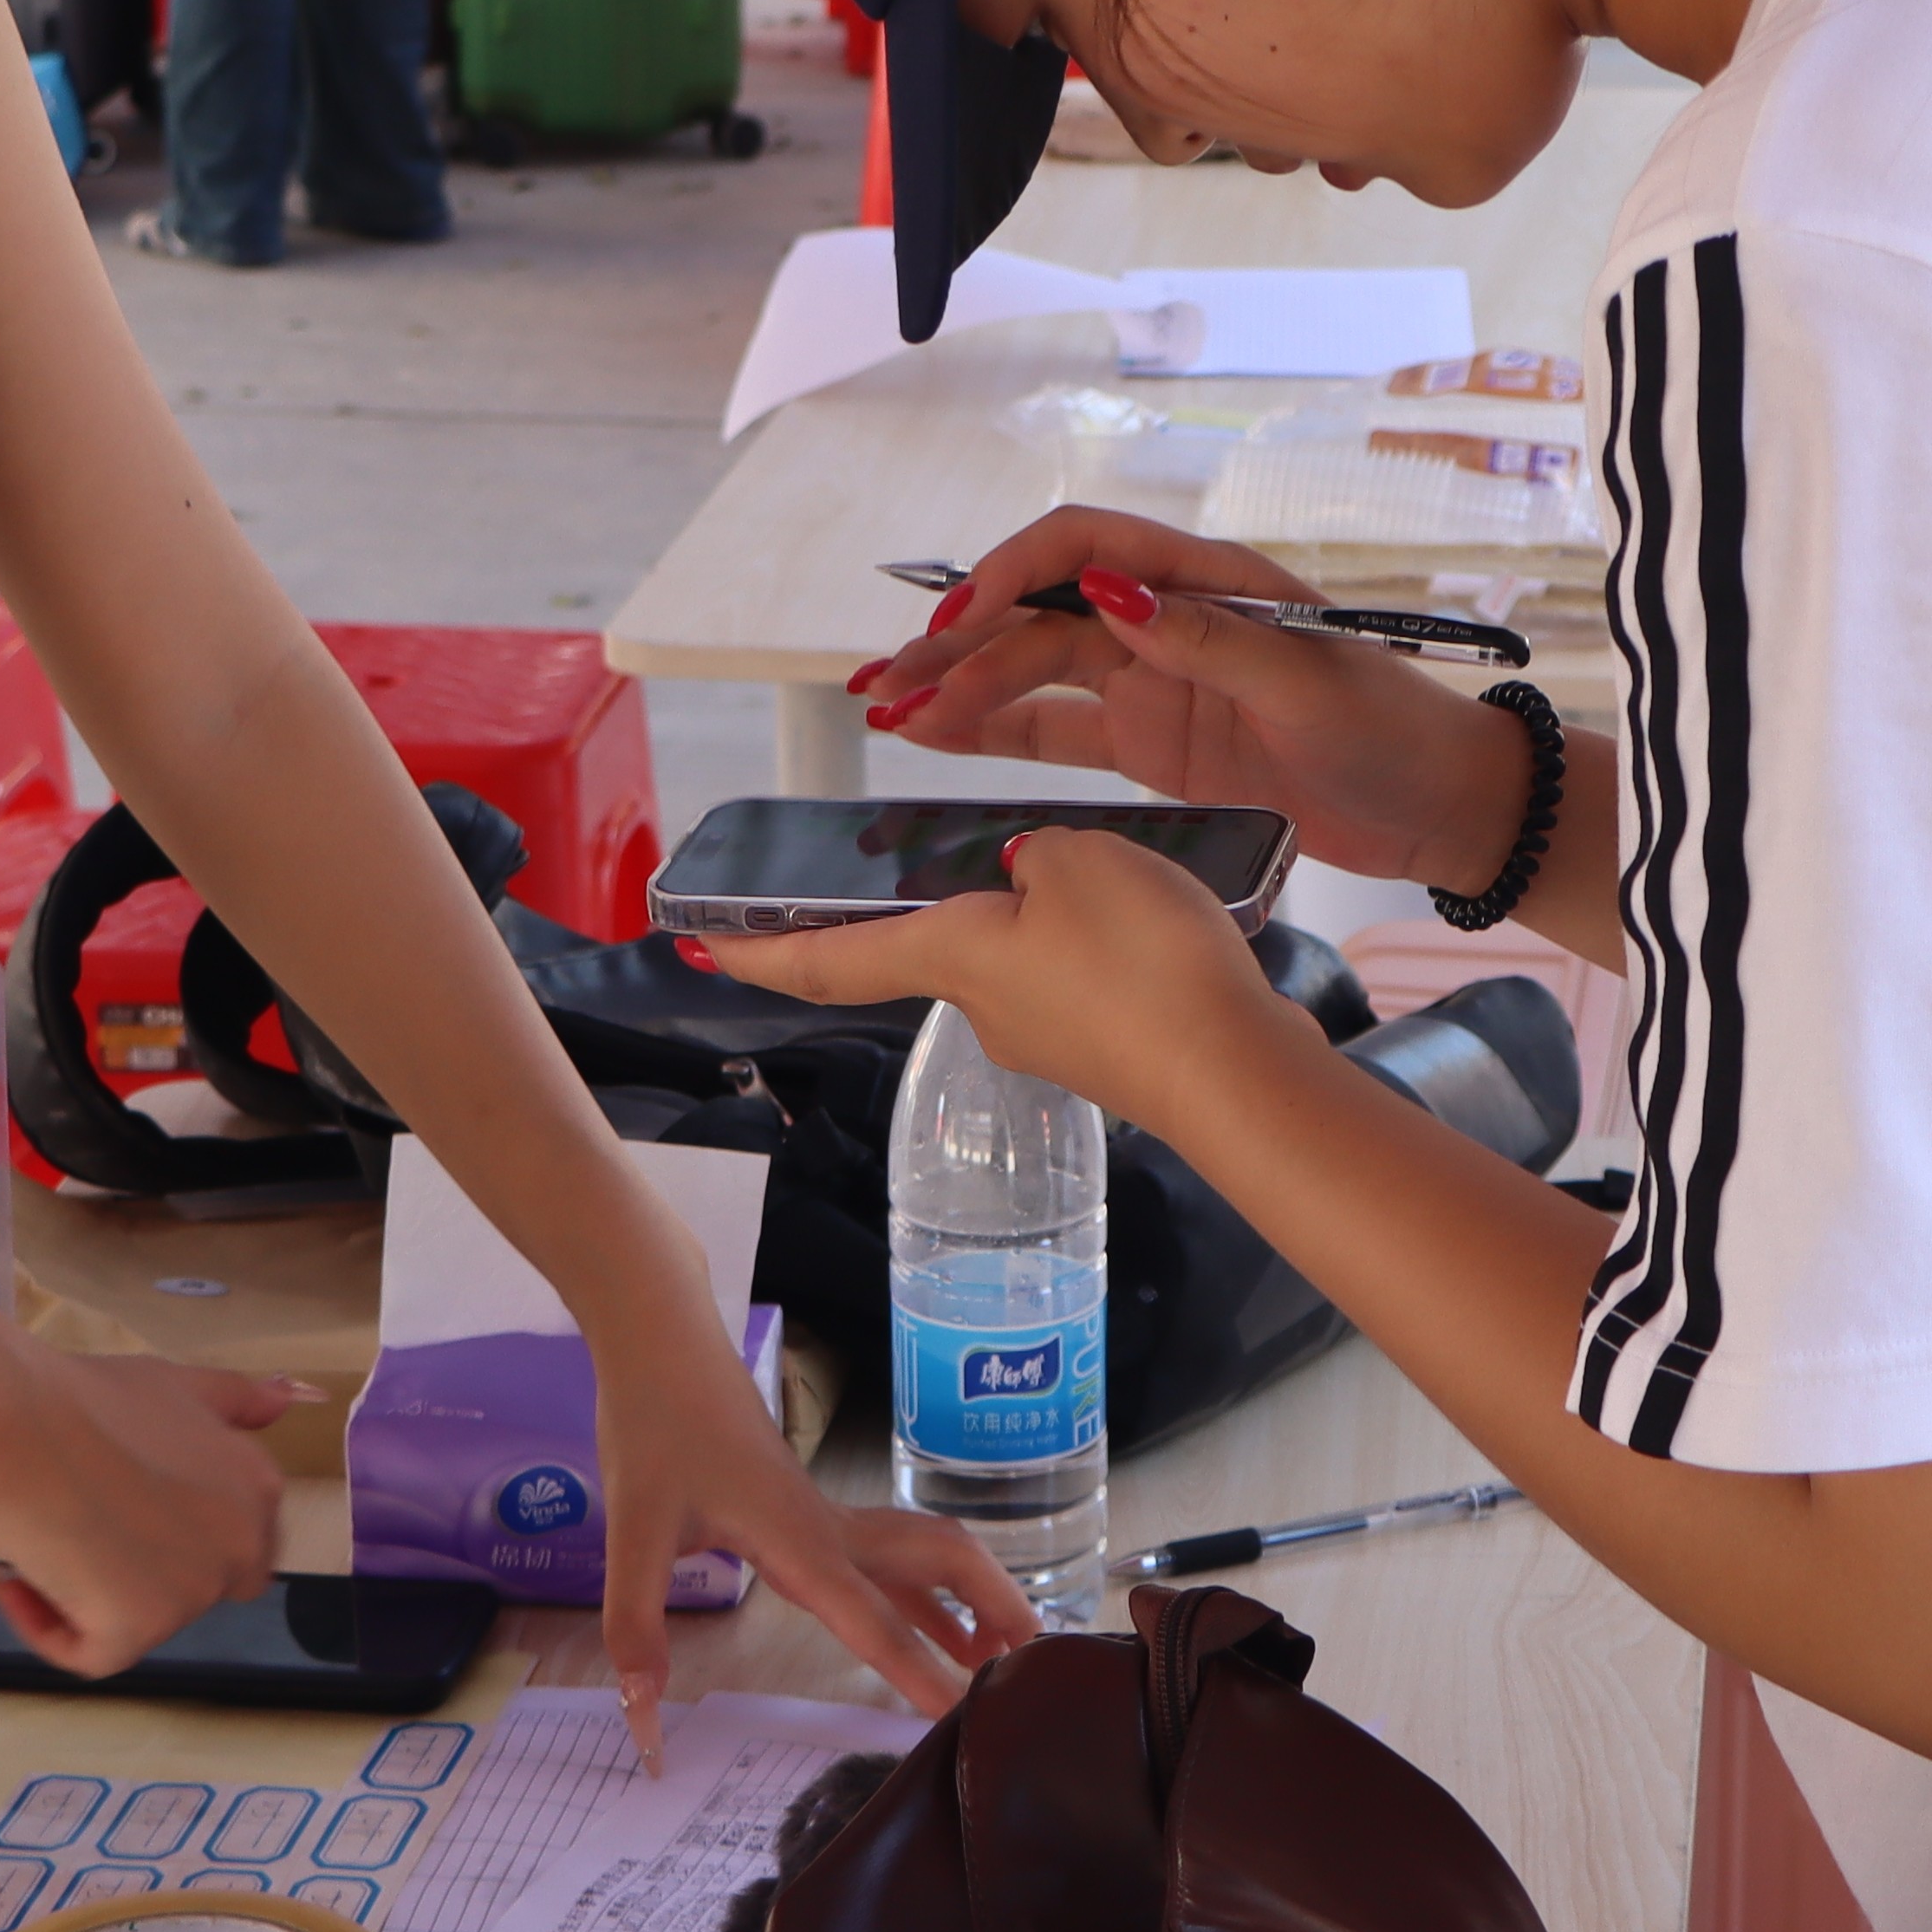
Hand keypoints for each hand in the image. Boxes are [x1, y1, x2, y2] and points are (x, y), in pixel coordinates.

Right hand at [0, 1341, 295, 1676]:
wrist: (13, 1422)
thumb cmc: (83, 1398)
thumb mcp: (175, 1384)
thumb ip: (232, 1401)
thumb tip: (284, 1398)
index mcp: (256, 1488)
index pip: (237, 1542)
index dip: (175, 1533)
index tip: (120, 1505)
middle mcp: (241, 1546)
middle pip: (198, 1588)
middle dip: (144, 1573)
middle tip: (86, 1529)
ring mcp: (192, 1593)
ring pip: (142, 1621)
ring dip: (91, 1594)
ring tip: (42, 1537)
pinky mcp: (137, 1631)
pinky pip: (95, 1654)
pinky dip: (50, 1626)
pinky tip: (16, 1579)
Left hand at [583, 1309, 1037, 1758]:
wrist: (662, 1344)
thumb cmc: (652, 1426)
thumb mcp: (630, 1530)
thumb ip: (634, 1626)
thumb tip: (640, 1716)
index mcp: (800, 1540)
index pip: (877, 1618)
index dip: (925, 1671)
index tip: (968, 1715)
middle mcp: (831, 1529)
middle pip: (943, 1562)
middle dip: (996, 1608)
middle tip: (1032, 1667)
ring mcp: (829, 1518)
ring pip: (929, 1555)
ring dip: (973, 1598)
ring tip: (1002, 1658)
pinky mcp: (814, 1514)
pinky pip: (890, 1560)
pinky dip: (928, 1595)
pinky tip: (940, 1625)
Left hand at [689, 822, 1323, 1157]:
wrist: (1238, 1075)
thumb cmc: (1145, 966)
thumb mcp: (1079, 859)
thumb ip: (1036, 857)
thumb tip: (1027, 881)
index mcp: (949, 955)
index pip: (825, 956)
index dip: (755, 948)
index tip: (693, 944)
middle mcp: (982, 1007)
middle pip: (942, 943)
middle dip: (963, 901)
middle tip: (1011, 856)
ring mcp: (1046, 1038)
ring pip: (1025, 956)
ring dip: (1055, 917)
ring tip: (1127, 875)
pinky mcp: (1108, 1049)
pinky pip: (1088, 980)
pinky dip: (1108, 943)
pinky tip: (1160, 919)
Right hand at [846, 512, 1533, 896]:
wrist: (1439, 811)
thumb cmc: (1392, 730)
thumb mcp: (1307, 682)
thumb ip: (1207, 639)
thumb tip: (1108, 592)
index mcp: (1206, 581)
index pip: (1083, 547)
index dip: (1012, 573)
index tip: (961, 624)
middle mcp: (1167, 621)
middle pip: (1039, 612)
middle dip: (960, 643)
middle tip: (888, 683)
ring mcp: (1153, 684)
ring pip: (1032, 670)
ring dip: (959, 689)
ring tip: (886, 713)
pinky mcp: (1150, 745)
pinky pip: (1054, 730)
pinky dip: (992, 734)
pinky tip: (932, 739)